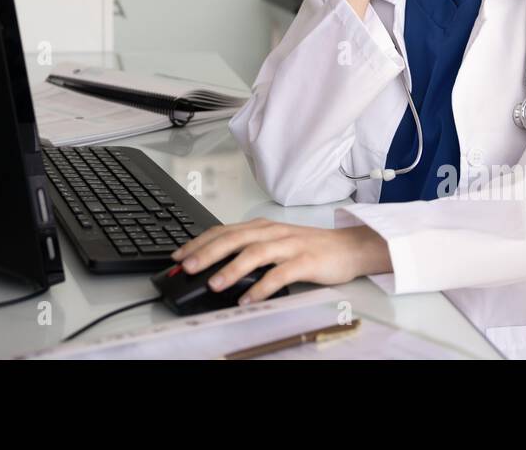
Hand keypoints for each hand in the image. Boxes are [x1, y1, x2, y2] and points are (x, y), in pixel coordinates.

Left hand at [169, 218, 392, 304]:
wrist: (348, 248)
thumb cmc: (308, 248)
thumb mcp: (274, 244)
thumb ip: (248, 251)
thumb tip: (215, 268)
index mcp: (261, 227)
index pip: (223, 231)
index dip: (198, 242)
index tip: (178, 256)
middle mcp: (272, 232)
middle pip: (234, 239)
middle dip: (207, 253)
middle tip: (187, 267)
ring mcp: (289, 245)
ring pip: (255, 253)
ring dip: (231, 269)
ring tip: (214, 284)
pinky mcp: (306, 260)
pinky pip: (281, 273)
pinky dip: (262, 286)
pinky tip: (249, 298)